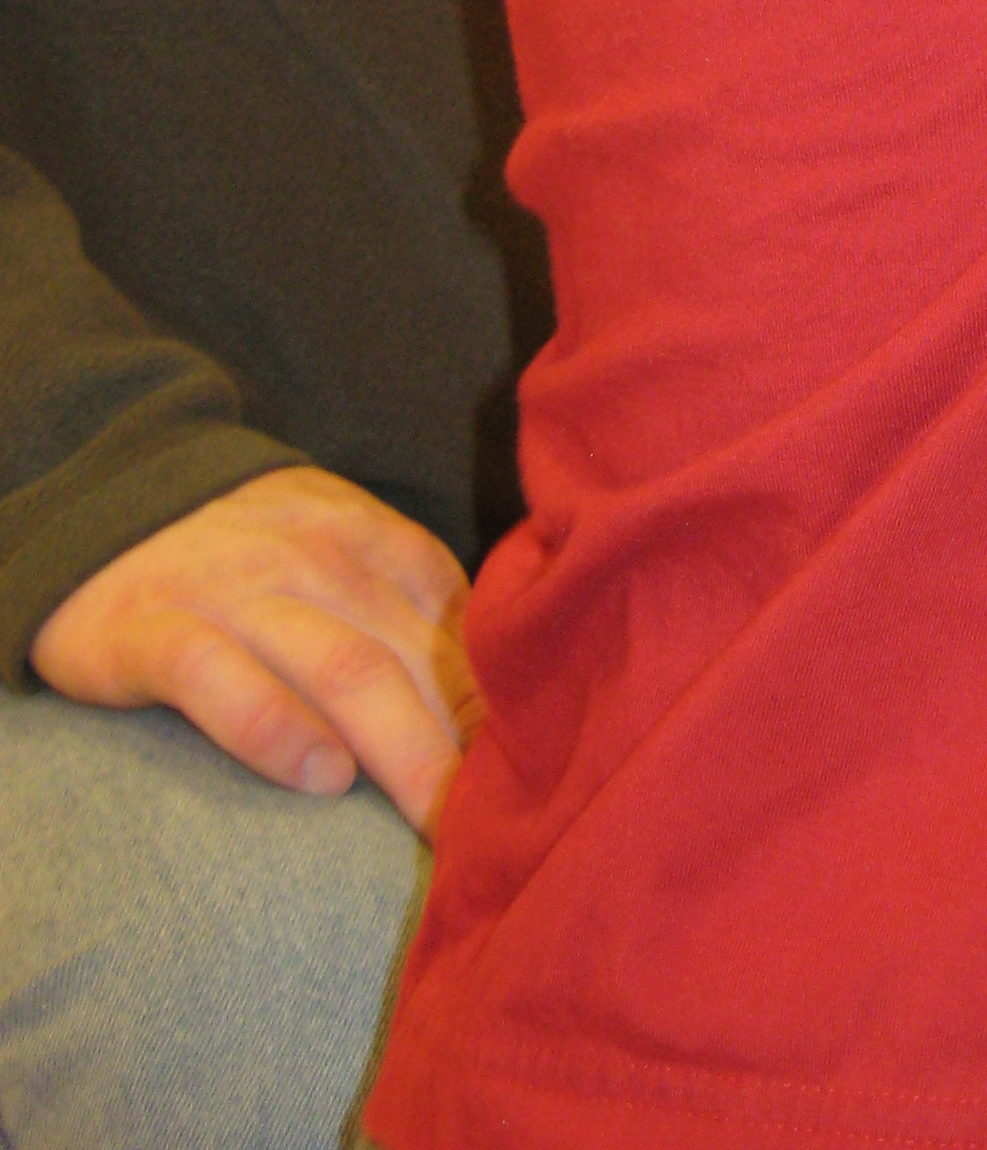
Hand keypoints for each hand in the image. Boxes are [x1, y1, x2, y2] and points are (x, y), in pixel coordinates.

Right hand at [30, 465, 481, 837]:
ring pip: (337, 669)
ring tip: (440, 816)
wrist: (111, 504)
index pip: (456, 621)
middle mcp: (313, 561)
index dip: (498, 700)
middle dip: (461, 746)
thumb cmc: (252, 555)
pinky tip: (320, 779)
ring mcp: (234, 594)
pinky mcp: (154, 631)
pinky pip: (219, 678)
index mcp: (368, 540)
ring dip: (400, 746)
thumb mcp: (338, 551)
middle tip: (503, 824)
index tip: (532, 768)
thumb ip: (406, 606)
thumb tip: (496, 694)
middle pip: (408, 658)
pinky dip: (274, 729)